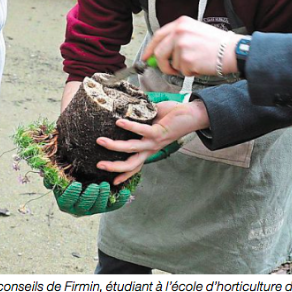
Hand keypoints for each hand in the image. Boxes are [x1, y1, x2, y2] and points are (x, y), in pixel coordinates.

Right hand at [44, 178, 129, 216]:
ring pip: (98, 207)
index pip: (66, 201)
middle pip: (84, 206)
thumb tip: (44, 172)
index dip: (71, 195)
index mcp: (66, 201)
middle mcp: (79, 207)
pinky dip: (120, 200)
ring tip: (105, 185)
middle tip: (96, 186)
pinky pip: (114, 205)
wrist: (86, 173)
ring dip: (103, 198)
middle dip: (90, 197)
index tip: (76, 185)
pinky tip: (126, 192)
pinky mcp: (106, 205)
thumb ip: (51, 173)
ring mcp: (93, 208)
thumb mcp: (58, 171)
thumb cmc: (68, 171)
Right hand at [95, 99, 210, 184]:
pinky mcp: (159, 132)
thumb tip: (127, 109)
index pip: (135, 165)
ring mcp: (154, 142)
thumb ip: (141, 119)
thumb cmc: (173, 117)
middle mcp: (151, 148)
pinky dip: (130, 126)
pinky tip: (119, 121)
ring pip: (132, 149)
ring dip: (115, 146)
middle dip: (114, 167)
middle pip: (131, 164)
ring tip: (101, 141)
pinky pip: (141, 131)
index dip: (124, 174)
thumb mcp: (153, 121)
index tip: (112, 182)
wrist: (193, 115)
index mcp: (149, 148)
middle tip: (98, 165)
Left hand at [143, 16, 241, 77]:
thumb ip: (177, 38)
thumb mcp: (195, 31)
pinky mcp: (186, 59)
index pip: (158, 36)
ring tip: (197, 61)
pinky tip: (201, 65)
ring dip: (182, 68)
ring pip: (172, 64)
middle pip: (159, 52)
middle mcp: (179, 32)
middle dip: (162, 64)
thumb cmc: (217, 43)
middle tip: (169, 69)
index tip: (146, 57)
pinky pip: (182, 71)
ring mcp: (182, 45)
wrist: (233, 50)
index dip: (150, 48)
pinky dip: (190, 72)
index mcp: (181, 23)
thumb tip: (159, 54)